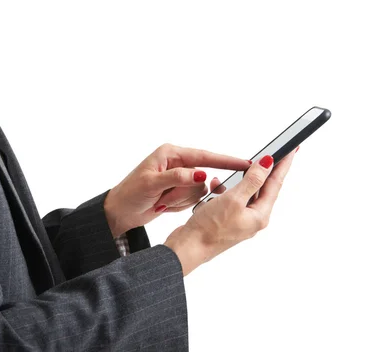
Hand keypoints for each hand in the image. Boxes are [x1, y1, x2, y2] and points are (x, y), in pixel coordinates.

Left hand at [104, 143, 250, 236]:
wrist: (119, 213)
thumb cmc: (129, 194)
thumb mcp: (152, 184)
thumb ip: (178, 177)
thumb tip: (201, 173)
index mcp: (170, 154)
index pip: (204, 156)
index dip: (226, 161)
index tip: (246, 164)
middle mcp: (177, 163)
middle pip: (201, 178)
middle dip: (185, 193)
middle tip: (164, 199)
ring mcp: (179, 178)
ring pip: (198, 191)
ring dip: (180, 200)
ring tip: (161, 202)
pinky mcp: (179, 191)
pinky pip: (192, 200)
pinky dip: (179, 205)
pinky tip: (163, 205)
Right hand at [165, 148, 296, 275]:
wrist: (188, 248)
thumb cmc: (209, 229)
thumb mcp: (233, 200)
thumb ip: (252, 181)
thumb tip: (267, 164)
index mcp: (259, 215)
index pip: (275, 184)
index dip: (283, 165)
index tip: (292, 150)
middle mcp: (252, 219)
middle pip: (262, 188)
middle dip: (261, 171)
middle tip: (269, 154)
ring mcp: (239, 221)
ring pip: (243, 194)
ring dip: (237, 181)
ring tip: (232, 172)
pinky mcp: (225, 221)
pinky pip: (229, 200)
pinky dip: (223, 191)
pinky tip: (214, 187)